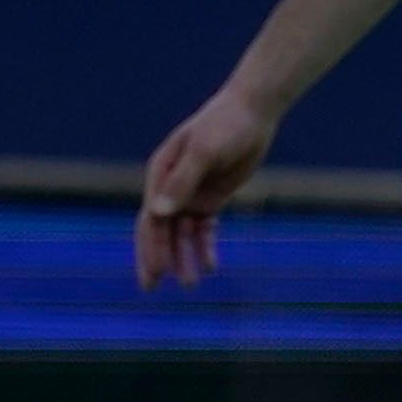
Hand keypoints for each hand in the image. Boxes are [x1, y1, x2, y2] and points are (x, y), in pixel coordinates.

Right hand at [138, 84, 280, 287]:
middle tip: (152, 287)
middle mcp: (170, 188)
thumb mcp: (204, 152)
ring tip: (190, 284)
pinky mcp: (211, 198)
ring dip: (183, 257)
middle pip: (158, 230)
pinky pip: (204, 229)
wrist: (251, 113)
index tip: (156, 273)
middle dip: (156, 258)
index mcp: (160, 175)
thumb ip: (181, 182)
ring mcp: (190, 194)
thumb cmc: (223, 126)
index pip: (150, 219)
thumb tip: (156, 213)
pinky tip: (210, 265)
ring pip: (182, 234)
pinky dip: (204, 247)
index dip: (150, 247)